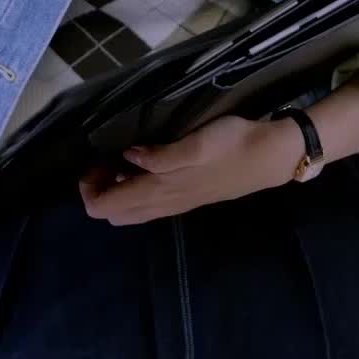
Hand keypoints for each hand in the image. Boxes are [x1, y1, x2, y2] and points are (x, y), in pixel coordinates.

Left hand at [78, 110, 307, 225]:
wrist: (270, 156)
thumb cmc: (232, 145)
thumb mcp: (194, 144)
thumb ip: (158, 156)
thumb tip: (127, 157)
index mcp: (159, 192)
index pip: (104, 209)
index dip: (88, 189)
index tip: (93, 162)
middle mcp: (162, 204)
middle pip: (113, 214)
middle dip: (99, 190)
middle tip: (103, 160)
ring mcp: (175, 204)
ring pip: (130, 211)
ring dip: (116, 190)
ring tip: (118, 159)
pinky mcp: (185, 197)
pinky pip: (146, 203)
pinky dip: (134, 188)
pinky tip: (141, 163)